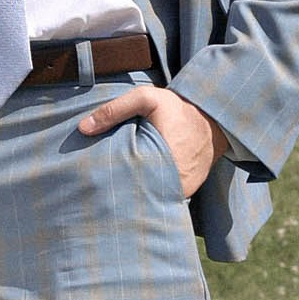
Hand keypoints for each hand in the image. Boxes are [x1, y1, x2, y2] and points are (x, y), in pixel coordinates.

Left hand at [78, 80, 223, 199]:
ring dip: (137, 195)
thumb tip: (83, 129)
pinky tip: (137, 187)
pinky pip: (165, 197)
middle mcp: (175, 183)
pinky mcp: (188, 191)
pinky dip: (152, 192)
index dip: (110, 185)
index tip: (93, 183)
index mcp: (161, 163)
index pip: (128, 184)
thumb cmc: (178, 108)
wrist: (215, 116)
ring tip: (115, 192)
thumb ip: (114, 110)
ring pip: (152, 200)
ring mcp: (184, 190)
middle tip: (98, 190)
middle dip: (120, 194)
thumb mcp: (146, 99)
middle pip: (139, 197)